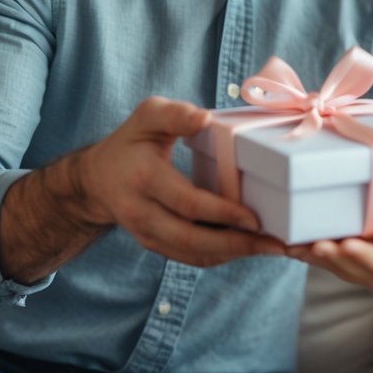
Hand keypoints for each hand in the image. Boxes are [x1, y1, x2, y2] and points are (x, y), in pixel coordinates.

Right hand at [79, 96, 286, 265]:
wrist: (97, 178)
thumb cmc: (131, 140)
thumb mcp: (148, 115)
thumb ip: (176, 114)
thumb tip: (204, 118)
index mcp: (144, 179)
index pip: (187, 204)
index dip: (223, 213)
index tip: (256, 218)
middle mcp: (141, 213)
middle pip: (191, 239)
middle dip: (236, 245)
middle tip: (276, 245)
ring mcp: (146, 234)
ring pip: (192, 254)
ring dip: (234, 255)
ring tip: (271, 249)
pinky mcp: (153, 245)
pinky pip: (189, 257)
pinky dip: (220, 256)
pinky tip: (247, 248)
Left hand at [288, 237, 372, 300]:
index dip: (365, 253)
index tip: (350, 244)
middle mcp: (370, 272)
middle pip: (349, 265)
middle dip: (331, 254)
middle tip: (316, 245)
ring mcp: (351, 272)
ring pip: (329, 266)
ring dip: (310, 256)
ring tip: (291, 245)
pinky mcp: (336, 268)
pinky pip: (317, 263)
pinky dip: (302, 255)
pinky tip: (285, 246)